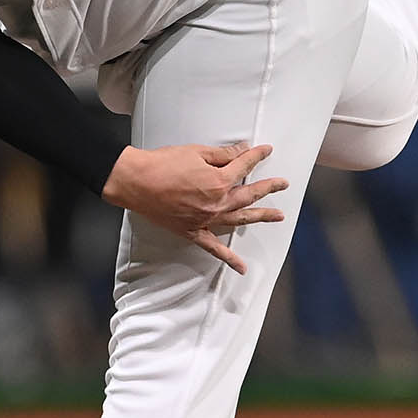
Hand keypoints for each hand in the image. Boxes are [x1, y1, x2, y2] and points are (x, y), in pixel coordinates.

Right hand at [102, 142, 287, 274]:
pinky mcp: (192, 231)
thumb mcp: (196, 152)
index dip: (257, 156)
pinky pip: (213, 248)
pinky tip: (242, 267)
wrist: (135, 181)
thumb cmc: (162, 163)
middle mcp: (217, 203)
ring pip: (239, 219)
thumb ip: (223, 154)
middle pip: (249, 195)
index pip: (244, 166)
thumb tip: (243, 151)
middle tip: (283, 184)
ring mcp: (206, 220)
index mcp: (219, 181)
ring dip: (260, 217)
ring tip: (277, 216)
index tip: (266, 151)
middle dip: (268, 188)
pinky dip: (228, 259)